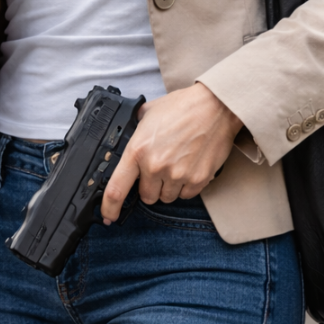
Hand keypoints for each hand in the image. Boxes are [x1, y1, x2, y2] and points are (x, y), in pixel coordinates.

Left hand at [101, 83, 242, 221]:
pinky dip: (187, 186)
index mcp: (138, 150)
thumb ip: (136, 130)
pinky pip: (186, 194)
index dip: (109, 208)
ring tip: (178, 164)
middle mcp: (156, 166)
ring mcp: (178, 175)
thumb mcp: (148, 113)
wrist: (215, 106)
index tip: (108, 216)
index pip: (116, 189)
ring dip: (169, 187)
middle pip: (146, 197)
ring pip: (167, 197)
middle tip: (160, 170)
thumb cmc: (183, 107)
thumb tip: (128, 136)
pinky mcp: (198, 179)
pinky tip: (190, 167)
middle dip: (151, 187)